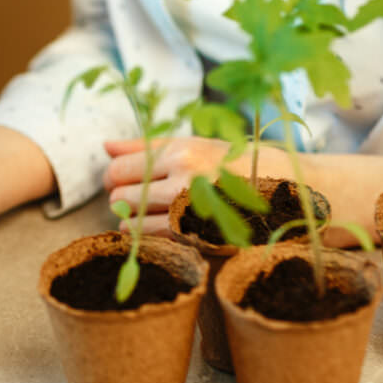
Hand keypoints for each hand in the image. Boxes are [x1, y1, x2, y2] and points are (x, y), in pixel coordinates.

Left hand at [103, 136, 235, 235]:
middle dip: (123, 198)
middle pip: (121, 197)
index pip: (119, 170)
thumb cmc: (226, 162)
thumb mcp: (189, 145)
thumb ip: (144, 146)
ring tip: (150, 209)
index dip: (112, 178)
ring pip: (131, 221)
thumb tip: (105, 146)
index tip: (119, 180)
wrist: (277, 189)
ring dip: (132, 218)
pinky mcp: (195, 237)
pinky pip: (150, 238)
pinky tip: (158, 223)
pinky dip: (145, 233)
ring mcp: (189, 213)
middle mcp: (183, 182)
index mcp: (180, 154)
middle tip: (138, 195)